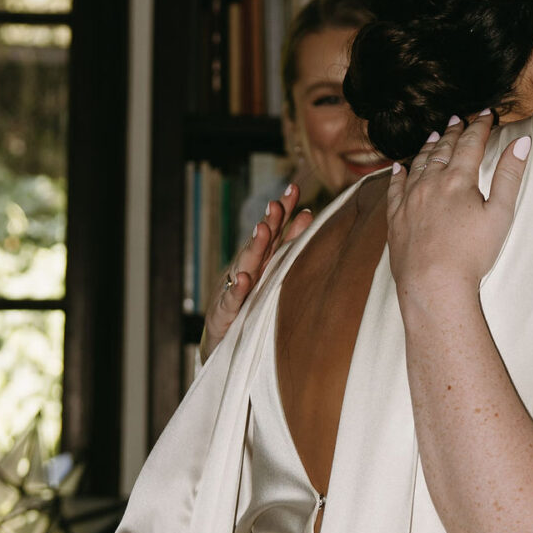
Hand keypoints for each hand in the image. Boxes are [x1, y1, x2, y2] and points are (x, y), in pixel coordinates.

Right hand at [202, 182, 311, 357]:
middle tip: (277, 204)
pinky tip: (246, 278)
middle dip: (269, 222)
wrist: (223, 343)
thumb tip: (310, 213)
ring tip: (262, 229)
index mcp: (262, 260)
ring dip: (254, 247)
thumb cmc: (251, 302)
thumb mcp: (271, 271)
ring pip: (245, 265)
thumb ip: (288, 244)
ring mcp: (235, 288)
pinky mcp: (225, 312)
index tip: (294, 188)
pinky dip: (238, 289)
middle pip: (259, 242)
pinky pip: (233, 299)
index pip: (273, 230)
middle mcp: (247, 269)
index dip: (282, 210)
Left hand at [386, 113, 530, 306]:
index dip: (480, 126)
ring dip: (428, 147)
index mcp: (458, 180)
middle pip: (443, 149)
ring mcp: (410, 199)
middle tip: (459, 119)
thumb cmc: (472, 254)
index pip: (471, 144)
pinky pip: (394, 188)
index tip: (487, 114)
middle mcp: (431, 183)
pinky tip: (399, 167)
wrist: (433, 285)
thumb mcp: (500, 214)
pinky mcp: (395, 218)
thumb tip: (522, 142)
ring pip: (418, 164)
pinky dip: (398, 173)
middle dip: (454, 131)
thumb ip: (509, 176)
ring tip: (435, 135)